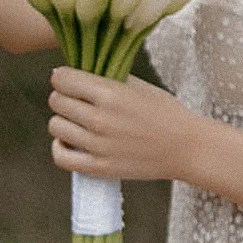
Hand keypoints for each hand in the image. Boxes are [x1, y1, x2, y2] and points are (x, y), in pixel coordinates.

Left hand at [48, 68, 201, 184]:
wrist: (186, 148)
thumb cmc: (165, 113)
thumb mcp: (138, 86)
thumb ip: (106, 79)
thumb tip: (77, 75)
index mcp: (109, 93)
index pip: (62, 79)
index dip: (62, 77)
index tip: (68, 80)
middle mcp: (99, 119)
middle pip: (56, 101)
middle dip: (62, 97)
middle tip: (75, 100)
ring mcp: (98, 146)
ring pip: (55, 126)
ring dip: (62, 121)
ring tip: (76, 121)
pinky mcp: (99, 168)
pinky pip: (60, 157)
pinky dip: (59, 147)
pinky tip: (69, 142)